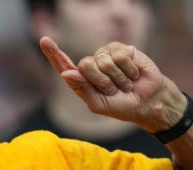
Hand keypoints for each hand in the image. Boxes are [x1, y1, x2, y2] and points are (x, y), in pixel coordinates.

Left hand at [39, 36, 186, 132]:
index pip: (64, 66)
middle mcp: (91, 66)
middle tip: (114, 90)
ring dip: (117, 78)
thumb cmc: (121, 106)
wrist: (148, 101)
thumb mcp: (98, 104)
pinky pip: (120, 56)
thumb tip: (65, 73)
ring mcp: (105, 56)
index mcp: (82, 81)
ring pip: (103, 61)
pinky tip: (133, 74)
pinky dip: (128, 70)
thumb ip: (83, 89)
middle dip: (101, 82)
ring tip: (125, 84)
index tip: (45, 40)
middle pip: (85, 65)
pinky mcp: (121, 49)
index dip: (54, 54)